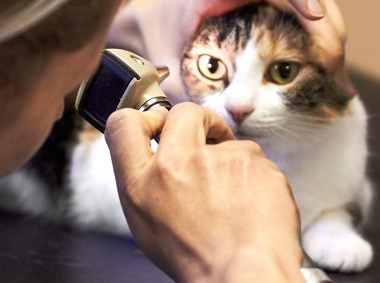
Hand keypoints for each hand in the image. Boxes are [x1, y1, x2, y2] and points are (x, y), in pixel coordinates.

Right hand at [104, 103, 303, 281]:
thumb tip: (151, 156)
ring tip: (233, 201)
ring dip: (231, 162)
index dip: (142, 119)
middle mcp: (177, 164)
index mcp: (142, 182)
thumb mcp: (146, 224)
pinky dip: (255, 179)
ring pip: (228, 143)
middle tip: (207, 137)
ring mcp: (220, 160)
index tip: (157, 126)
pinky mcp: (256, 163)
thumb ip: (143, 183)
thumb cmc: (198, 260)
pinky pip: (256, 161)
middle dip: (198, 121)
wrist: (245, 277)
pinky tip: (251, 206)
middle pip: (182, 114)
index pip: (123, 124)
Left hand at [108, 0, 352, 101]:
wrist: (147, 22)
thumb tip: (216, 119)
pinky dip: (319, 49)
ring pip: (312, 5)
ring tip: (334, 76)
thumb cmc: (154, 33)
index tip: (312, 11)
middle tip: (330, 63)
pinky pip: (304, 26)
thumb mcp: (160, 59)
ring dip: (330, 36)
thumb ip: (180, 85)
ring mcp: (263, 3)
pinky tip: (328, 81)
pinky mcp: (270, 22)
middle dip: (324, 22)